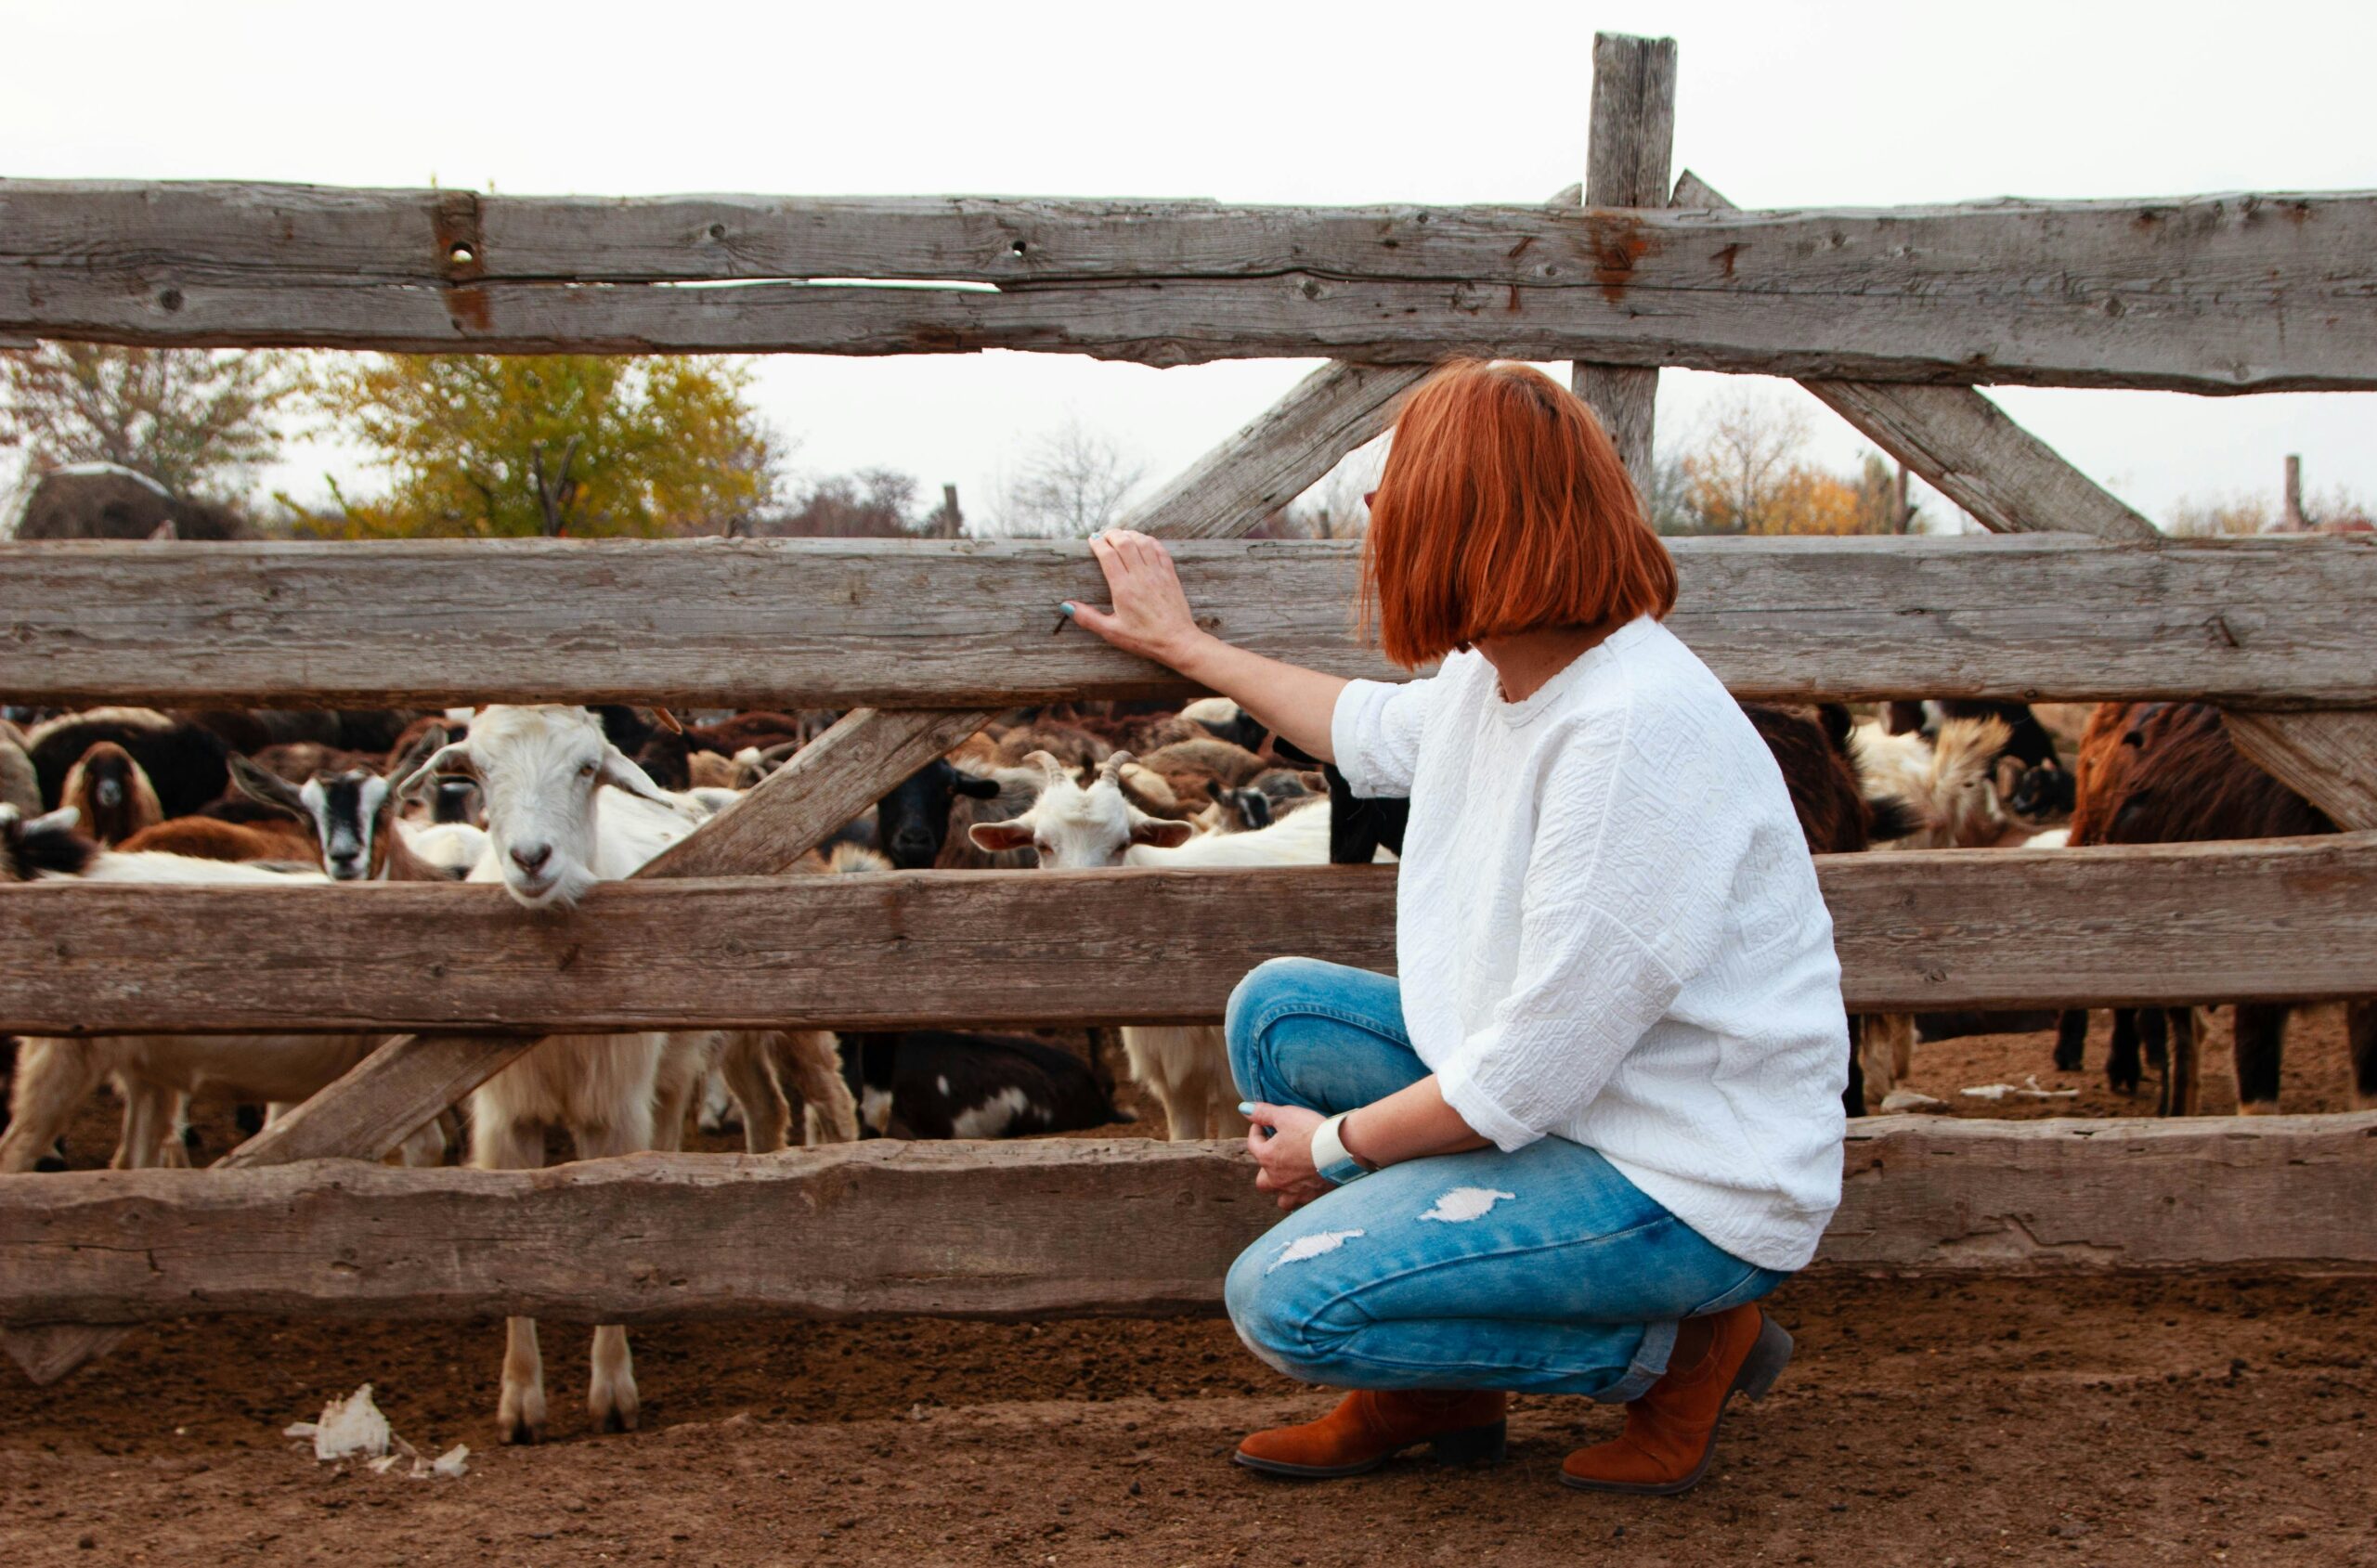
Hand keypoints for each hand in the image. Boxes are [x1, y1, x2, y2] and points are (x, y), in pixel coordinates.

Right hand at [1065, 529, 1207, 669]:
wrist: (1177, 641)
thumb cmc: (1144, 639)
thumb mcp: (1112, 632)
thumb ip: (1088, 618)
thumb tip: (1066, 606)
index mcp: (1123, 588)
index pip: (1108, 555)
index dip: (1098, 543)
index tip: (1092, 539)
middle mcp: (1141, 576)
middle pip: (1124, 542)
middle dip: (1112, 534)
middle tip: (1104, 535)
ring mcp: (1157, 573)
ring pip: (1143, 542)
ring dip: (1130, 534)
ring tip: (1121, 535)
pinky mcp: (1170, 575)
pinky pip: (1160, 549)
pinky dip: (1149, 541)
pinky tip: (1143, 541)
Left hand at [1243, 1102, 1332, 1212]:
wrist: (1342, 1151)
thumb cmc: (1312, 1131)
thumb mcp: (1286, 1115)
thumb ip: (1263, 1113)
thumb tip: (1244, 1109)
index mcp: (1268, 1158)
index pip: (1253, 1144)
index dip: (1256, 1131)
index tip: (1262, 1124)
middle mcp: (1278, 1180)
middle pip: (1262, 1181)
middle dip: (1265, 1170)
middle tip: (1276, 1156)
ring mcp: (1296, 1192)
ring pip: (1282, 1200)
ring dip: (1283, 1191)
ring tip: (1291, 1179)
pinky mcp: (1314, 1198)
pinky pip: (1303, 1203)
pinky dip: (1304, 1197)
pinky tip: (1311, 1187)